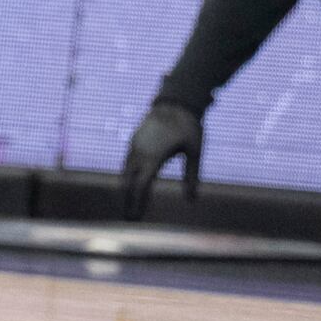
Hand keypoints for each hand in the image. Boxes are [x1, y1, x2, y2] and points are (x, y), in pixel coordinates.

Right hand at [120, 102, 204, 219]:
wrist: (175, 101)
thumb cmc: (188, 128)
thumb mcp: (195, 153)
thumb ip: (192, 176)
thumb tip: (191, 200)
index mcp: (154, 157)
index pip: (141, 186)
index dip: (137, 203)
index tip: (135, 218)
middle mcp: (140, 152)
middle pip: (129, 182)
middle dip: (128, 200)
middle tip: (131, 219)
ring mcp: (135, 145)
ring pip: (125, 171)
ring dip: (126, 188)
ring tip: (130, 204)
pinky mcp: (135, 140)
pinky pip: (127, 161)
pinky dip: (127, 175)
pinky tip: (131, 182)